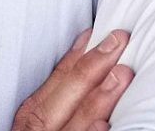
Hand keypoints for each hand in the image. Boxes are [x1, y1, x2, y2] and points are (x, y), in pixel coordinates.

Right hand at [9, 29, 134, 130]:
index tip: (97, 32)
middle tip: (118, 41)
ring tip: (122, 74)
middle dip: (92, 66)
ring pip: (77, 122)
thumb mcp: (36, 122)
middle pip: (66, 95)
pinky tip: (106, 126)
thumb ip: (56, 98)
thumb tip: (83, 57)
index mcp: (32, 117)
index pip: (57, 80)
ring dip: (100, 98)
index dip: (77, 55)